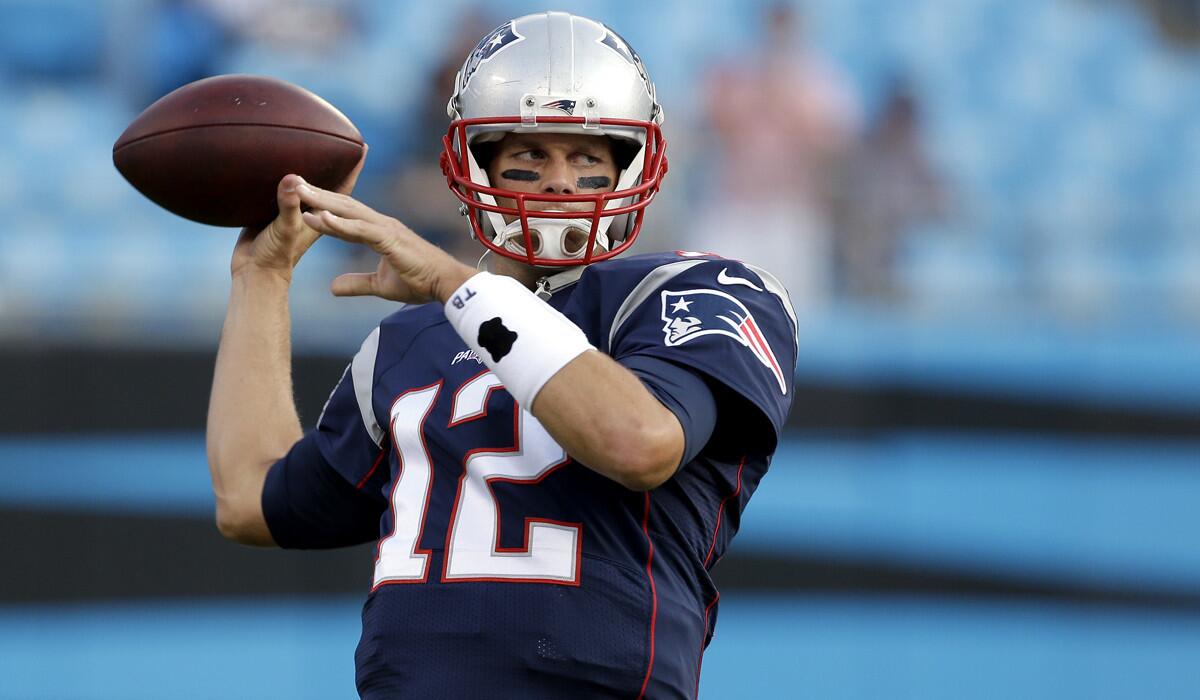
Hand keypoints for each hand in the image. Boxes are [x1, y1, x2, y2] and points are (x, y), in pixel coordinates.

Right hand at [230, 146, 368, 279]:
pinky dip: (291, 182)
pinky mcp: (278, 215)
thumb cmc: (275, 256)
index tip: (363, 146)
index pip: (343, 187)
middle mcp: (312, 213)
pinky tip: (283, 171)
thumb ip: (288, 205)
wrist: (255, 274)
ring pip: (310, 189)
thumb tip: (295, 179)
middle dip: (338, 164)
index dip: (353, 168)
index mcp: (322, 216)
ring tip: (316, 148)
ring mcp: (296, 215)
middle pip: (330, 185)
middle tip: (343, 137)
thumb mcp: (284, 228)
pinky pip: (290, 194)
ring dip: (316, 172)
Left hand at [295, 182, 474, 304]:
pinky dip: (338, 223)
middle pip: (343, 205)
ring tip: (298, 192)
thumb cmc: (421, 281)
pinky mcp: (390, 239)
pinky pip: (359, 230)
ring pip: (348, 211)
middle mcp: (380, 223)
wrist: (446, 284)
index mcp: (379, 231)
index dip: (323, 206)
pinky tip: (318, 217)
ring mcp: (386, 228)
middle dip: (317, 194)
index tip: (300, 199)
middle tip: (292, 182)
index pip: (345, 215)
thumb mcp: (380, 286)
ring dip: (321, 201)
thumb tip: (332, 287)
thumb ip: (356, 283)